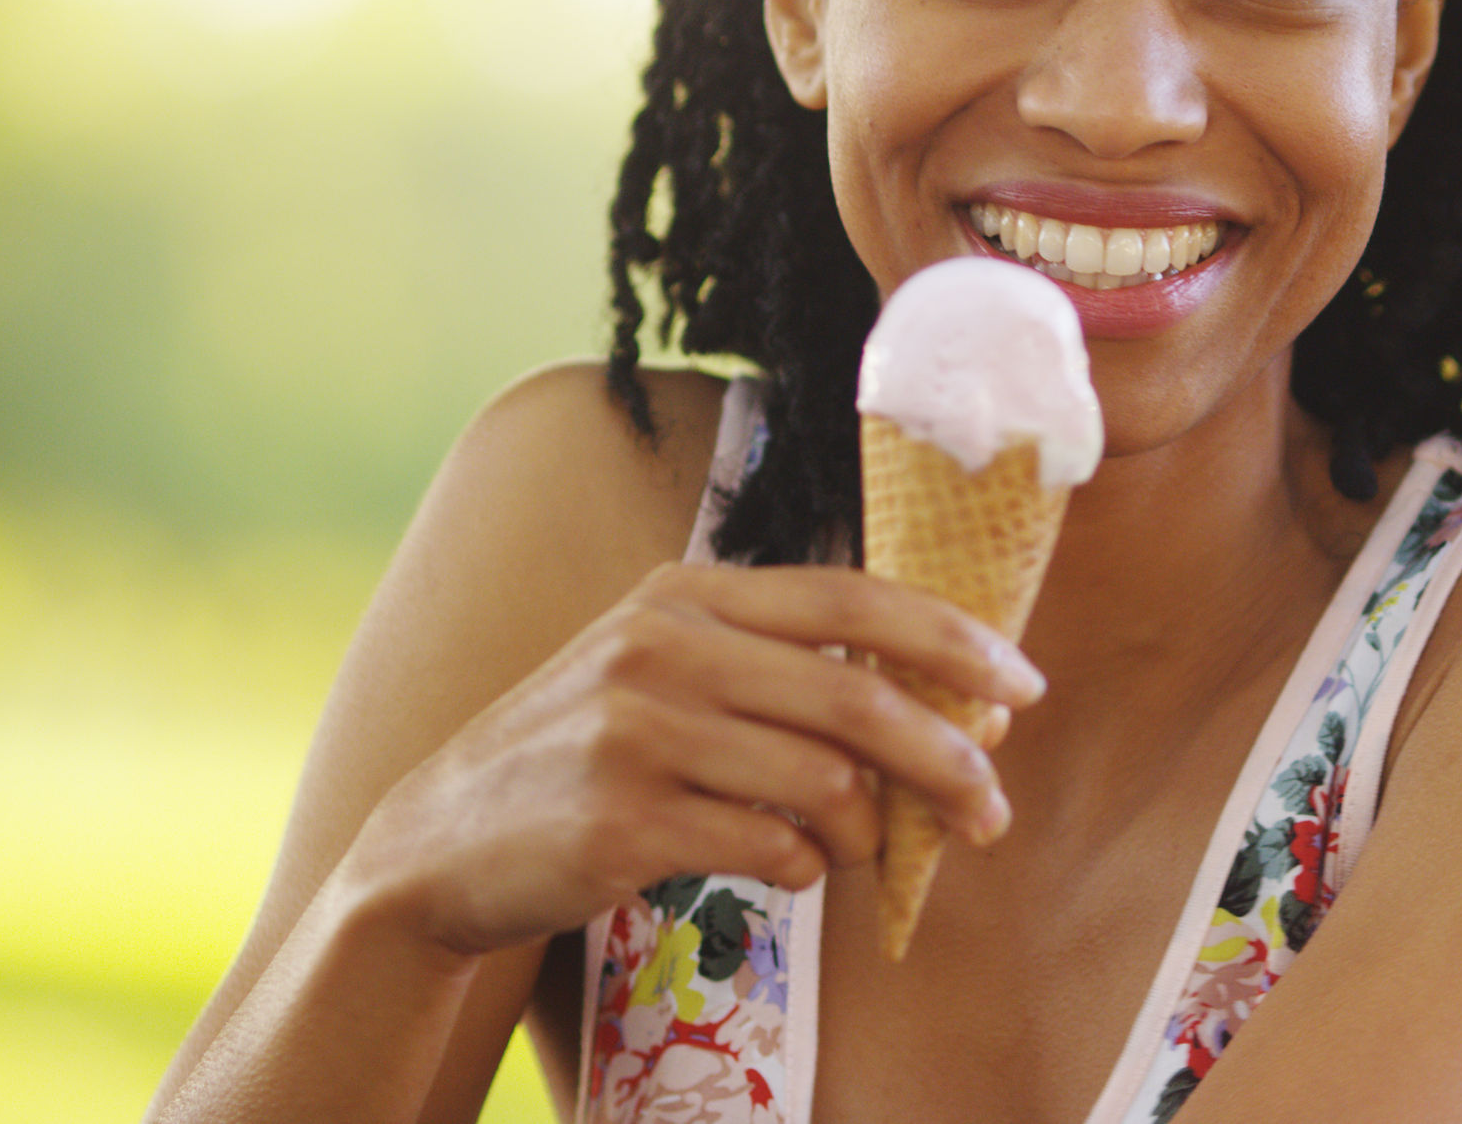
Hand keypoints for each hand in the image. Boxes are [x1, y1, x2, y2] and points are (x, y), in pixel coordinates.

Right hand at [333, 561, 1046, 956]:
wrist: (440, 840)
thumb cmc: (582, 754)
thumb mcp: (660, 667)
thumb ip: (774, 665)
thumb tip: (935, 701)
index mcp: (687, 594)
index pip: (853, 598)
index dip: (951, 642)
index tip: (1020, 687)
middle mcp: (662, 647)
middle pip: (858, 698)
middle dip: (948, 759)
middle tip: (993, 810)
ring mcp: (637, 733)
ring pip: (824, 784)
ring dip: (870, 832)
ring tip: (864, 851)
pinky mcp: (622, 822)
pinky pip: (768, 848)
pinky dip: (804, 867)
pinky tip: (789, 867)